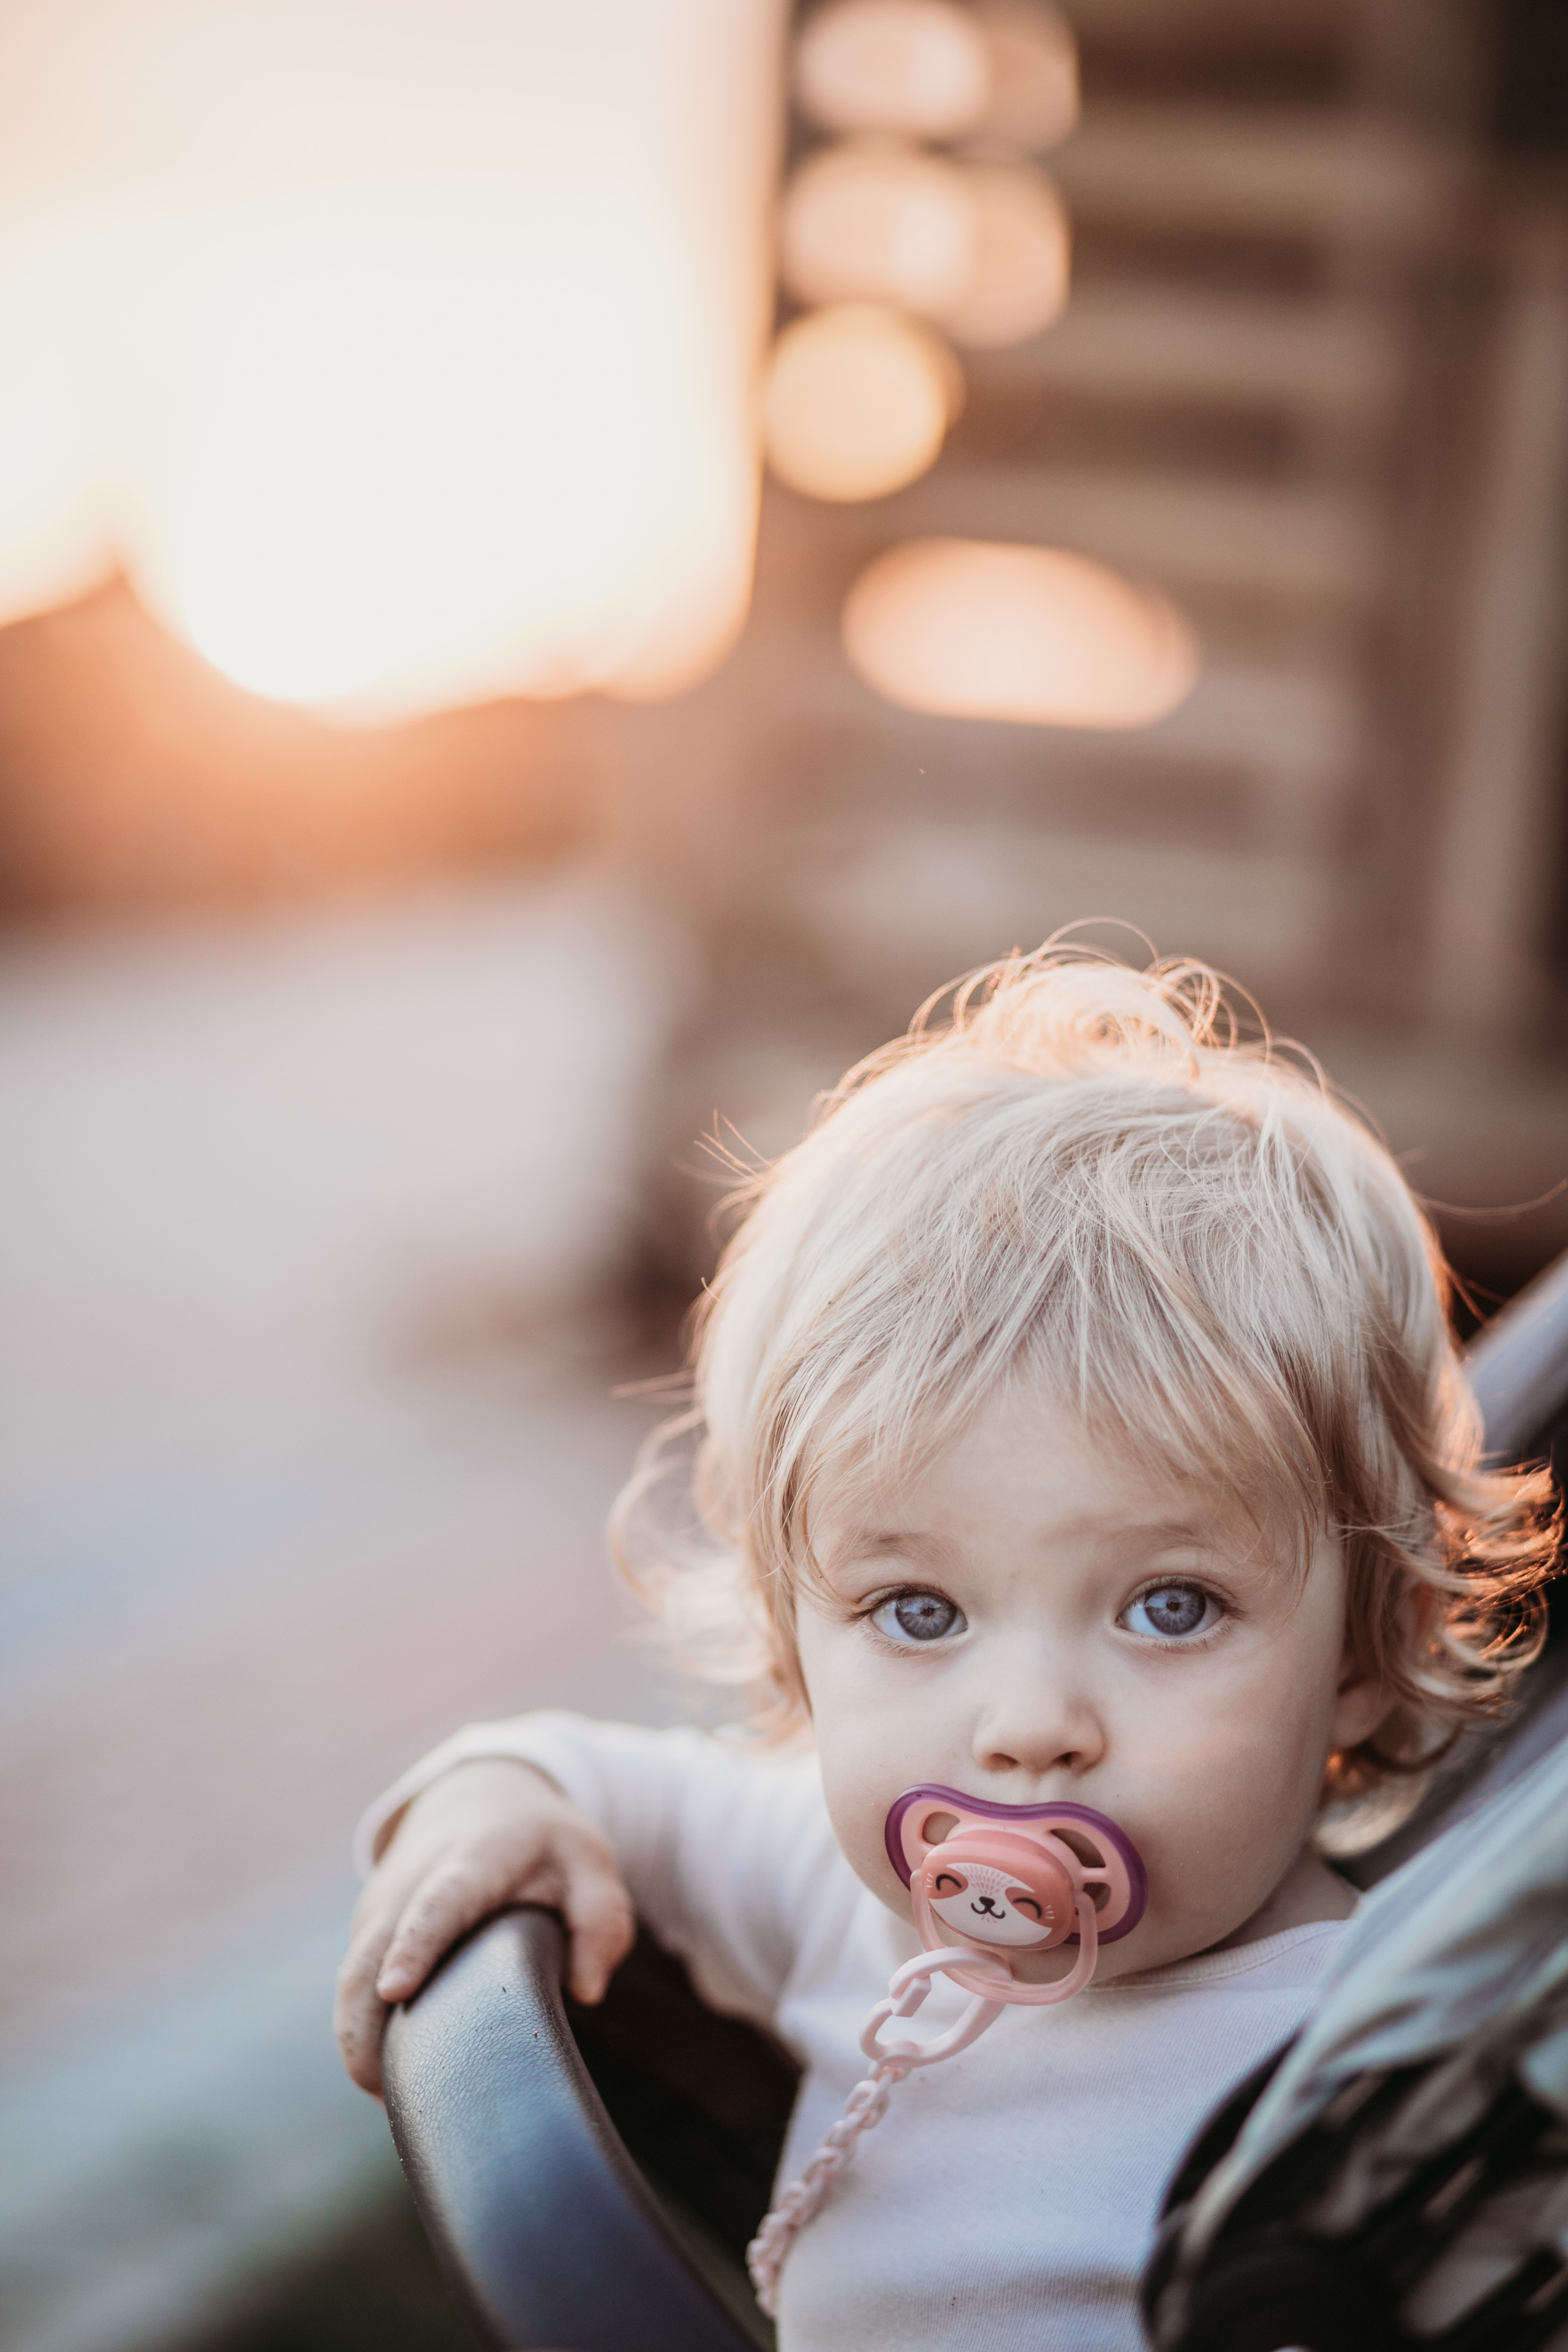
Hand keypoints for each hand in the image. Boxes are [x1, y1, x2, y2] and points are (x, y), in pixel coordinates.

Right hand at [333, 1757, 635, 2095]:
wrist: (479, 1796)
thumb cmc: (542, 1842)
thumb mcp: (589, 1861)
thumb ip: (602, 1918)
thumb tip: (587, 1992)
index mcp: (472, 1861)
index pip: (436, 1905)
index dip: (414, 1947)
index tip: (395, 1991)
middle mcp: (410, 1882)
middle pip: (367, 1953)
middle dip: (362, 2022)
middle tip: (382, 2093)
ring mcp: (380, 1905)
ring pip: (350, 1976)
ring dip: (357, 2037)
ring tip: (391, 2100)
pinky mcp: (366, 1926)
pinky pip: (352, 1982)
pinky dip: (359, 2026)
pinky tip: (389, 2074)